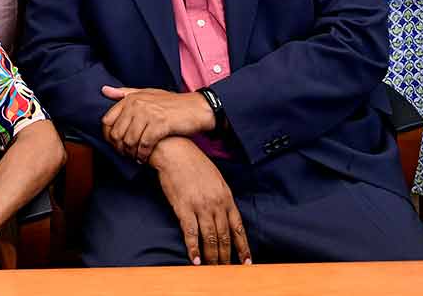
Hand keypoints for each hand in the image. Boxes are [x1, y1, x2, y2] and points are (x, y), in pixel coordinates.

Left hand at [101, 86, 214, 162]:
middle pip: (117, 133)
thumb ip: (125, 93)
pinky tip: (144, 158)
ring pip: (129, 141)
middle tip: (125, 155)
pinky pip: (144, 145)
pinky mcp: (160, 124)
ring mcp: (148, 114)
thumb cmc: (171, 103)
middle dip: (119, 148)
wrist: (196, 108)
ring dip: (131, 153)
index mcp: (131, 98)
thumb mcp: (147, 94)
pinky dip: (143, 155)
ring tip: (135, 157)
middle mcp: (137, 105)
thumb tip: (104, 90)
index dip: (109, 135)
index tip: (115, 144)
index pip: (107, 120)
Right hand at [149, 137, 250, 265]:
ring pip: (210, 238)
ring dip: (212, 257)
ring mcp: (200, 207)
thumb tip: (226, 215)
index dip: (242, 247)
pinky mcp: (183, 208)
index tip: (246, 261)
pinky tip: (196, 260)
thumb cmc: (195, 164)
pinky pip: (191, 233)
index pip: (238, 227)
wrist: (175, 153)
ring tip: (213, 269)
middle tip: (227, 270)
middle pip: (224, 236)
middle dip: (227, 256)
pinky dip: (194, 249)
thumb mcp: (216, 179)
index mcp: (226, 197)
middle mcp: (216, 204)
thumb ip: (222, 198)